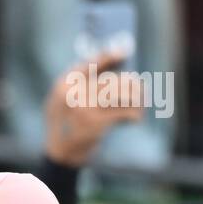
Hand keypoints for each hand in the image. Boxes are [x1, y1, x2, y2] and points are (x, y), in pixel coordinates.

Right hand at [43, 50, 145, 166]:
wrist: (61, 152)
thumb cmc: (65, 121)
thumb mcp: (62, 99)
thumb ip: (79, 81)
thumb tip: (112, 61)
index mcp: (64, 84)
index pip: (89, 64)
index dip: (108, 56)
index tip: (125, 51)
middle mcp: (73, 93)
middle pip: (112, 80)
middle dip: (130, 84)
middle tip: (140, 87)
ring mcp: (85, 108)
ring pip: (121, 94)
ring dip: (135, 98)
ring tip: (140, 102)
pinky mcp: (97, 123)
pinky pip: (124, 112)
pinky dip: (134, 115)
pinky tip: (136, 118)